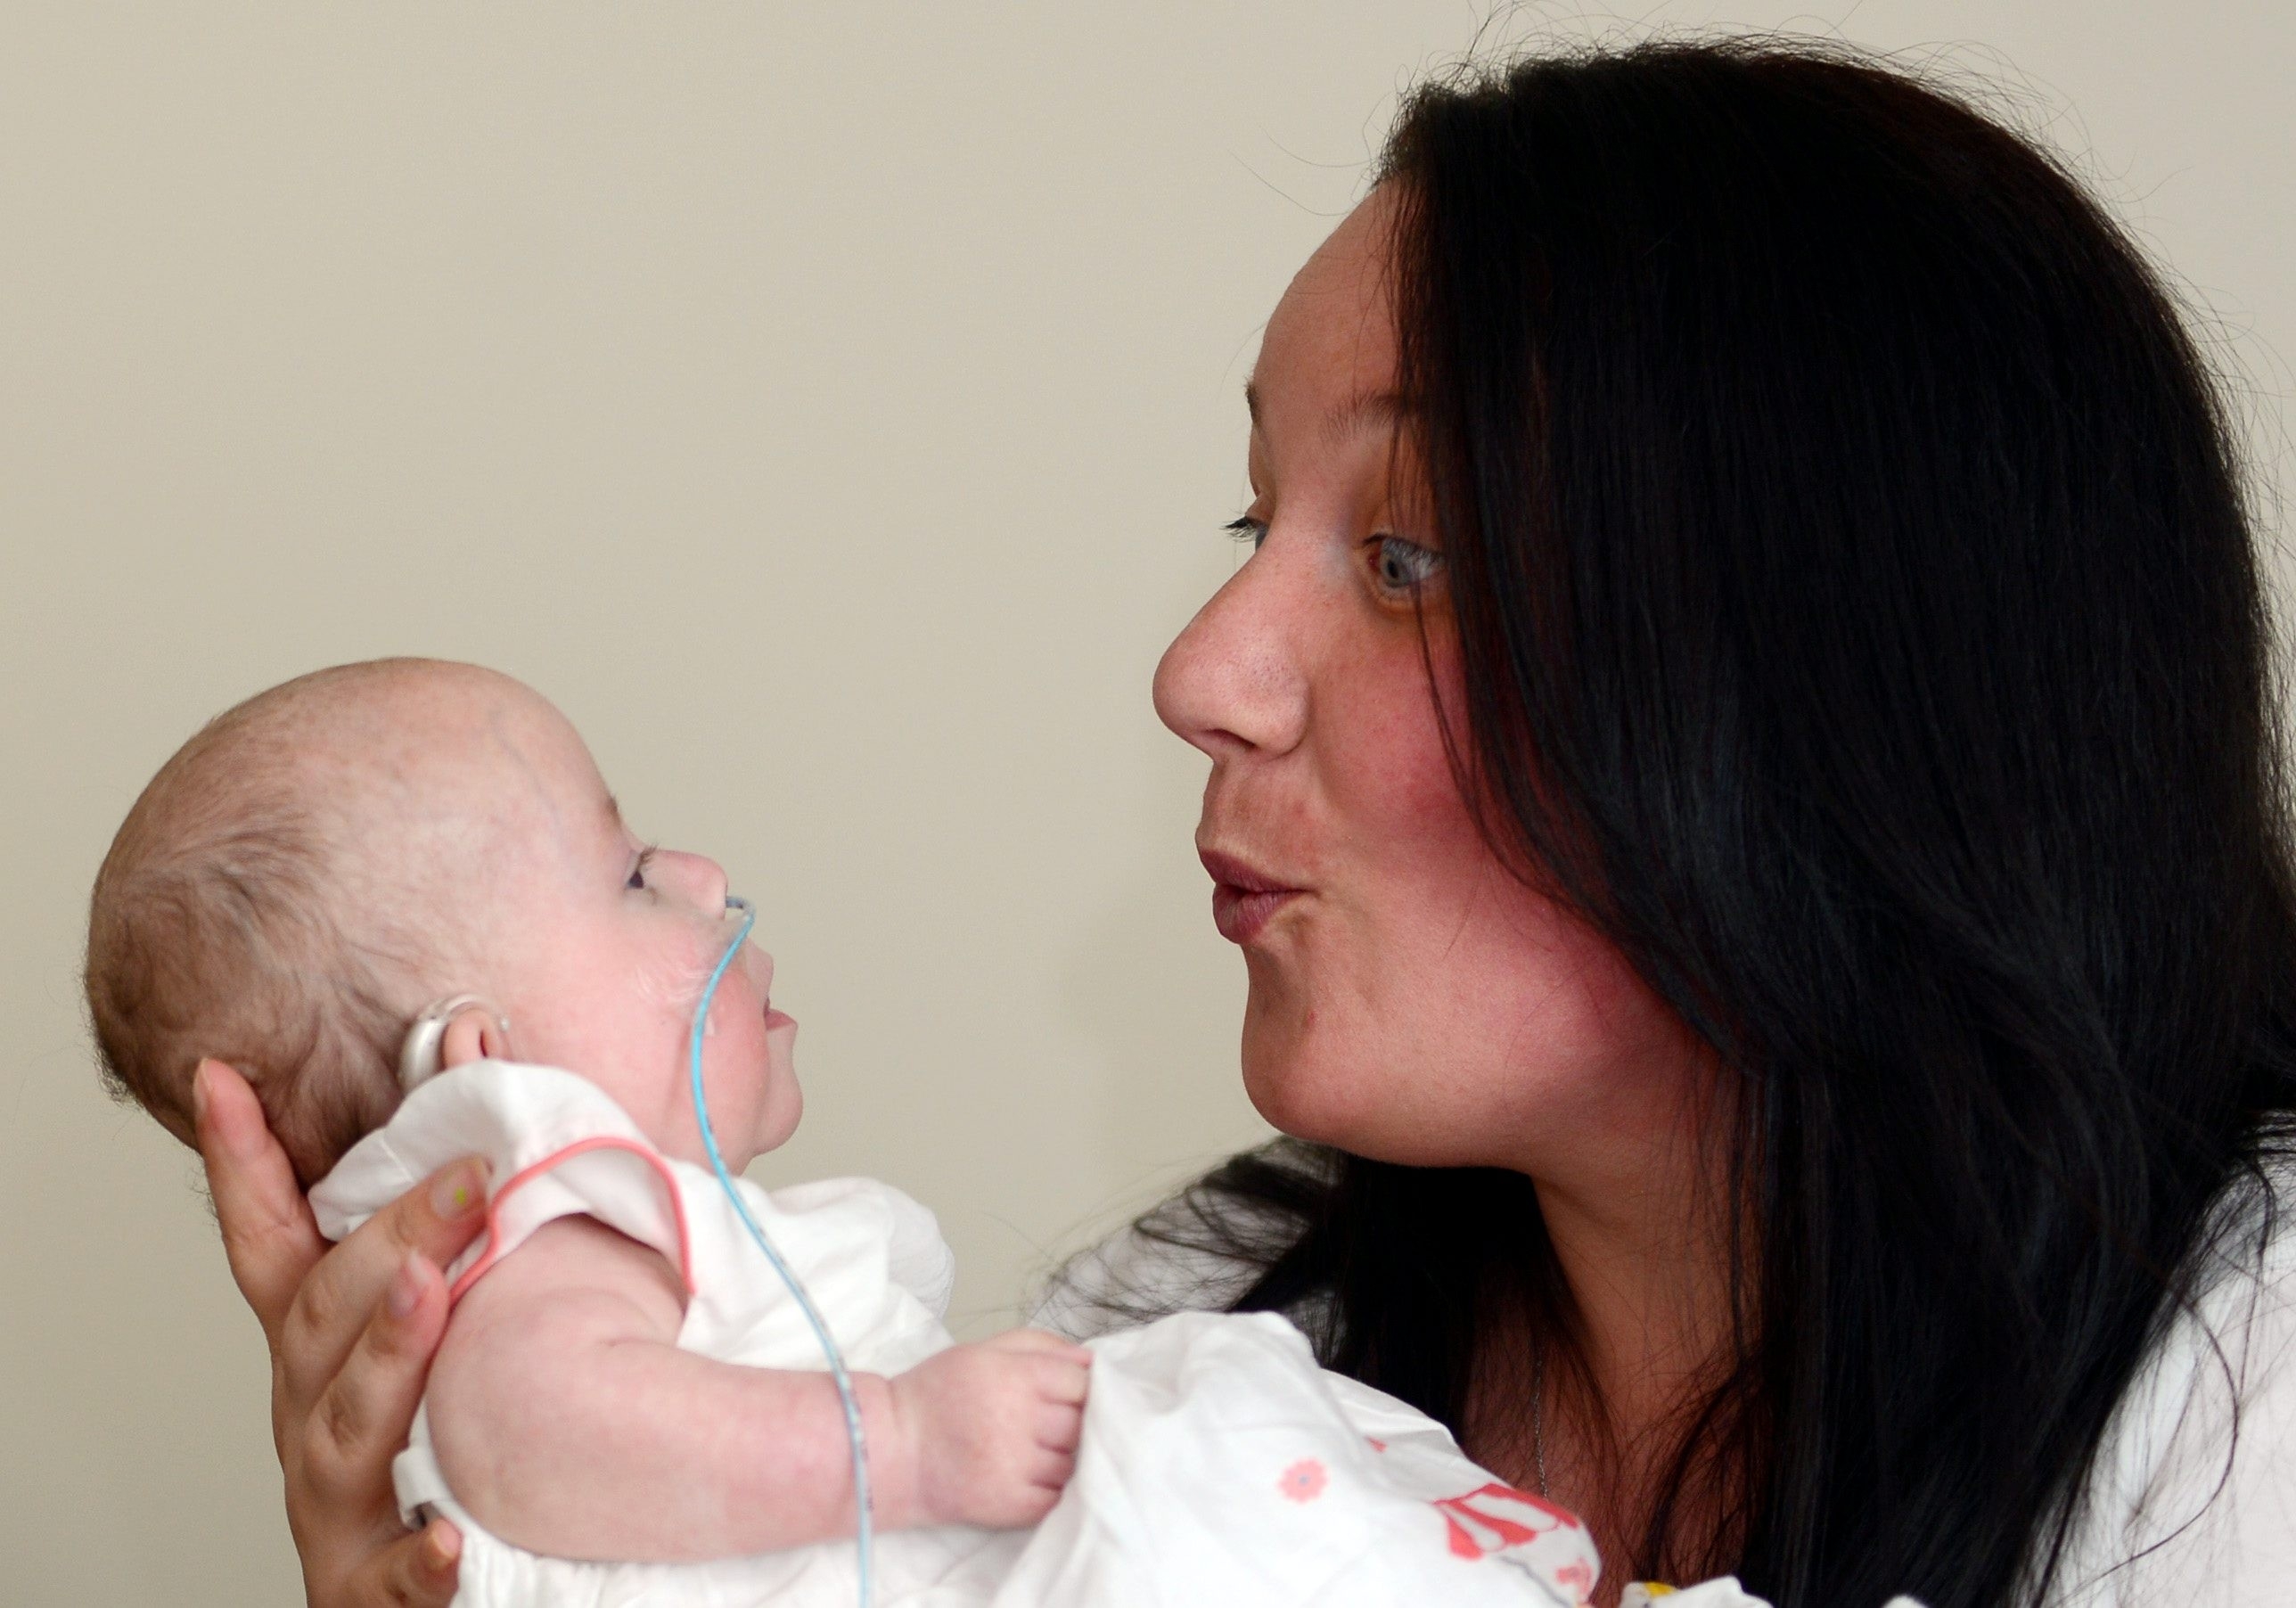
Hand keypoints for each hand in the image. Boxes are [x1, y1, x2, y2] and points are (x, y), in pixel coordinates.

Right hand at [195, 1058, 487, 1606]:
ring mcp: (338, 1509)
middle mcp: (312, 1419)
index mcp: (326, 1351)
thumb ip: (468, 1215)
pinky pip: (390, 1576)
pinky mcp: (374, 1594)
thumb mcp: (452, 1325)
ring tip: (432, 1296)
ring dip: (385, 1356)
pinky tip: (448, 1538)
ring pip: (340, 1428)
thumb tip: (483, 1051)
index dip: (244, 1162)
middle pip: (324, 1317)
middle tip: (469, 1171)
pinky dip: (415, 1558)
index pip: (275, 1243)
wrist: (455, 1592)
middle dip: (392, 1236)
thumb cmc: (462, 1440)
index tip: (222, 1077)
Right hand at [889, 1328, 1092, 1529]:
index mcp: (1012, 1377)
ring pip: (1073, 1462)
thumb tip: (1091, 1359)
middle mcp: (1018, 1421)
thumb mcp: (980, 1351)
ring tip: (1039, 1449)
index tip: (1069, 1393)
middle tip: (1052, 1421)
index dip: (1081, 1386)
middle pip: (1081, 1422)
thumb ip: (1039, 1346)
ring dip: (1065, 1456)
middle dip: (1074, 1420)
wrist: (887, 1452)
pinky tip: (1033, 1475)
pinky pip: (1057, 1498)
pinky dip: (1053, 1488)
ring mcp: (1016, 1467)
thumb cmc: (934, 1396)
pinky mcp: (1010, 1506)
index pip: (1080, 1381)